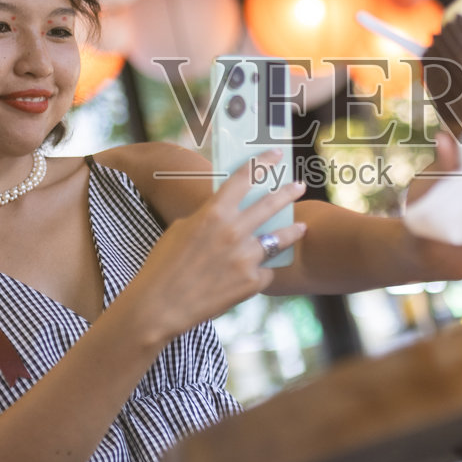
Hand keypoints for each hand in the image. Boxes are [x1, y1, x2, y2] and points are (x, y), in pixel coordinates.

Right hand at [120, 151, 307, 342]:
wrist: (159, 306)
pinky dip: (260, 270)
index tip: (275, 154)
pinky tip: (257, 272)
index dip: (262, 162)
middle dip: (288, 192)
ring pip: (279, 239)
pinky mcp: (252, 282)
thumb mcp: (181, 229)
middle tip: (299, 185)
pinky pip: (264, 270)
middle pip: (270, 205)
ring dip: (292, 231)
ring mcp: (246, 258)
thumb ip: (209, 219)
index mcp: (213, 213)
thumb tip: (230, 216)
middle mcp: (234, 232)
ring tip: (301, 227)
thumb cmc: (163, 265)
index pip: (244, 178)